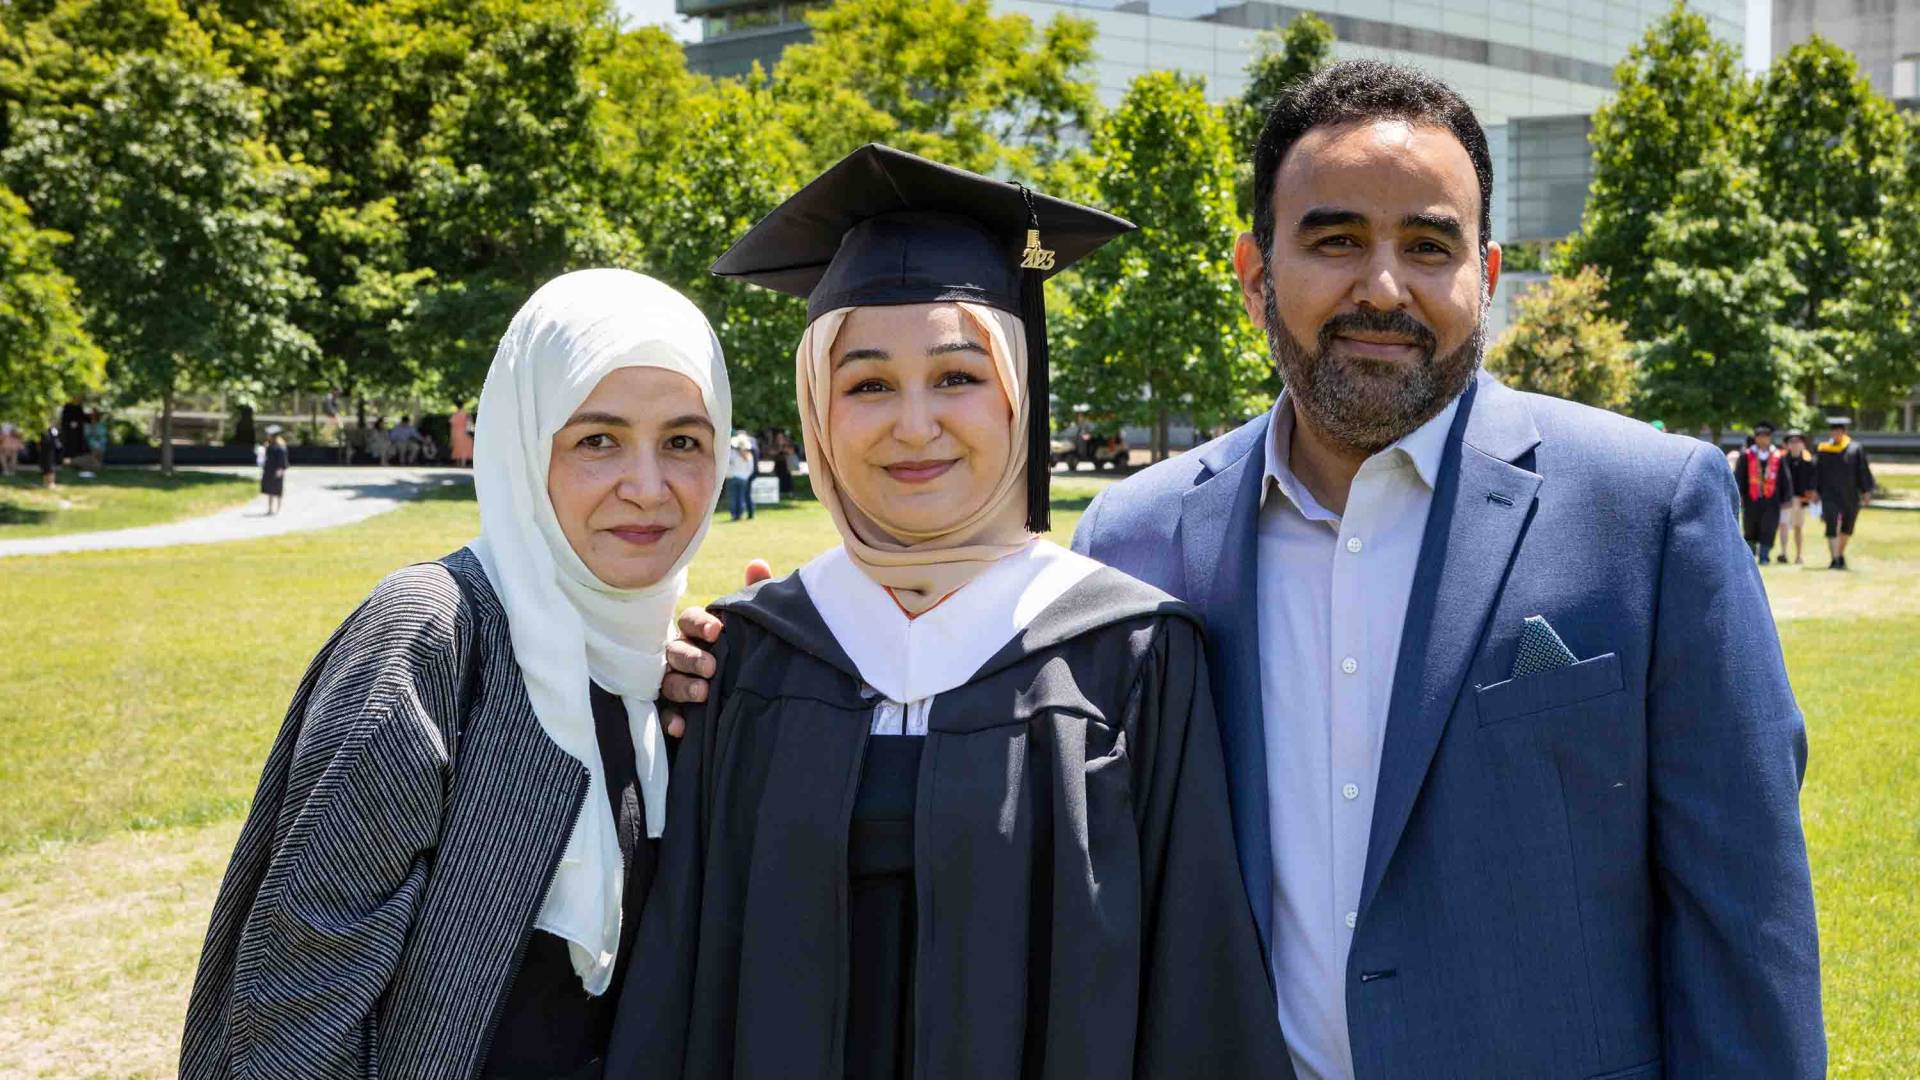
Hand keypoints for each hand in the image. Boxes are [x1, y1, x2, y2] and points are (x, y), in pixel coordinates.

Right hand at [658, 559, 765, 734]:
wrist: (760, 703)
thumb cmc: (750, 654)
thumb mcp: (755, 627)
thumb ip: (754, 597)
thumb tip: (756, 564)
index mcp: (698, 632)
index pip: (689, 620)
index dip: (700, 624)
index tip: (718, 631)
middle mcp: (681, 654)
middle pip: (675, 650)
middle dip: (691, 657)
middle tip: (711, 667)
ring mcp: (674, 682)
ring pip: (668, 681)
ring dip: (683, 686)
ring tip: (703, 694)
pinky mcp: (675, 712)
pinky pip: (665, 715)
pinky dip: (671, 720)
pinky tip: (682, 726)